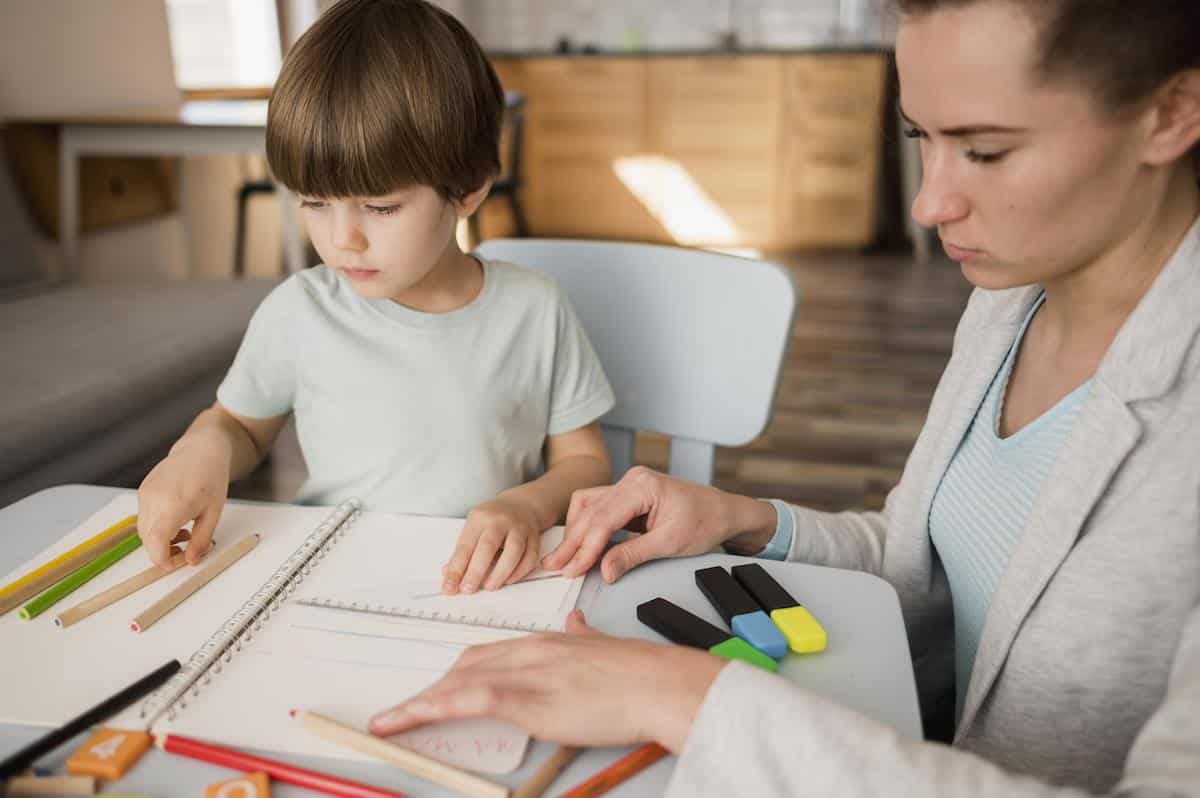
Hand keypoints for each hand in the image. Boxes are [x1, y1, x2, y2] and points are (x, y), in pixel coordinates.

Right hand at [136, 440, 229, 569]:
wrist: (200, 450)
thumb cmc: (211, 478)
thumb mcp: (213, 513)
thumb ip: (201, 539)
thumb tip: (191, 561)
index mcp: (175, 503)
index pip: (156, 539)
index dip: (160, 558)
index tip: (171, 566)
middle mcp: (154, 498)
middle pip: (147, 538)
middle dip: (161, 551)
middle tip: (183, 553)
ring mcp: (145, 493)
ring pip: (143, 529)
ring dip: (158, 540)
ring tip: (184, 533)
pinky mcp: (142, 491)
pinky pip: (143, 517)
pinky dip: (155, 527)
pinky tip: (175, 521)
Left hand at [368, 610, 724, 751]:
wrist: (657, 683)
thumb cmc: (639, 674)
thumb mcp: (602, 647)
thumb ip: (583, 636)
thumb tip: (576, 624)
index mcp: (545, 642)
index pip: (489, 654)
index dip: (459, 672)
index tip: (441, 685)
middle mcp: (527, 651)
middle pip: (466, 665)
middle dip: (434, 689)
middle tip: (406, 713)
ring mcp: (524, 672)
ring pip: (457, 682)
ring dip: (419, 704)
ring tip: (389, 723)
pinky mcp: (525, 698)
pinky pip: (464, 700)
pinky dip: (428, 709)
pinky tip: (404, 720)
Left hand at [442, 497, 542, 593]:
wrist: (521, 504)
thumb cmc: (493, 519)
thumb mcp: (474, 527)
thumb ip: (463, 552)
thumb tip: (450, 576)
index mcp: (479, 518)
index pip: (465, 545)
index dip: (457, 568)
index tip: (449, 586)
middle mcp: (500, 520)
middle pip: (488, 546)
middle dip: (476, 571)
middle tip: (468, 589)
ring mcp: (519, 527)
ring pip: (513, 550)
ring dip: (500, 572)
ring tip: (489, 587)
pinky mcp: (534, 536)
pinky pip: (530, 556)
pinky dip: (519, 571)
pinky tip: (508, 580)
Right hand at [542, 467, 776, 582]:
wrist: (725, 512)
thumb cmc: (706, 522)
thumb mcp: (670, 544)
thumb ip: (632, 555)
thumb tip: (604, 571)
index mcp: (642, 485)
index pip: (603, 519)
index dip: (584, 547)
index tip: (571, 569)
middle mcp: (631, 480)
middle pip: (590, 512)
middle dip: (572, 542)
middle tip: (554, 566)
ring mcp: (629, 485)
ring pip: (589, 506)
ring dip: (575, 532)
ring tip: (562, 558)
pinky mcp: (628, 496)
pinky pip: (599, 508)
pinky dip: (587, 526)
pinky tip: (579, 545)